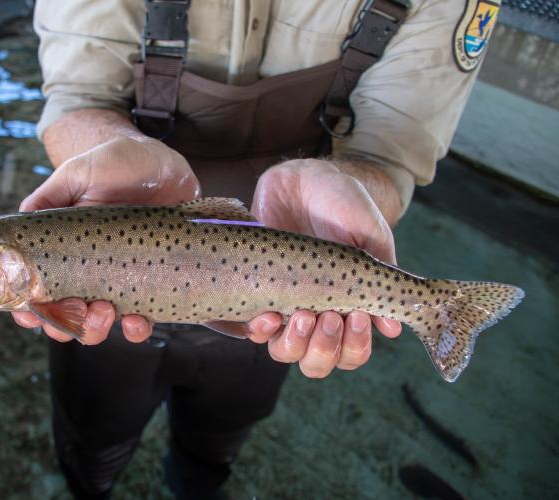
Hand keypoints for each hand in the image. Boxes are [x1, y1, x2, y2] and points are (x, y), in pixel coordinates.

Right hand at [12, 134, 201, 343]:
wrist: (161, 164)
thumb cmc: (113, 165)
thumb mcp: (75, 175)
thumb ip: (46, 199)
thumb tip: (20, 221)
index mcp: (61, 252)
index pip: (36, 291)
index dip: (27, 310)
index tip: (30, 313)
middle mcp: (87, 273)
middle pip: (64, 318)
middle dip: (63, 325)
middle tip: (77, 307)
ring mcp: (119, 281)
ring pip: (99, 325)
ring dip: (95, 329)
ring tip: (105, 311)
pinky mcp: (150, 283)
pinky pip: (142, 319)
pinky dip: (137, 329)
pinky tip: (138, 319)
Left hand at [248, 159, 402, 377]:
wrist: (303, 178)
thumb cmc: (342, 203)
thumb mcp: (370, 234)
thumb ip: (382, 276)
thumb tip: (391, 329)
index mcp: (348, 307)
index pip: (353, 352)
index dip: (355, 346)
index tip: (357, 317)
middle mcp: (316, 314)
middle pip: (318, 363)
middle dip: (325, 349)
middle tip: (329, 316)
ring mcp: (285, 306)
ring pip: (286, 353)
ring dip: (295, 344)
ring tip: (300, 315)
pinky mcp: (256, 293)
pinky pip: (253, 328)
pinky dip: (260, 330)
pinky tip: (267, 315)